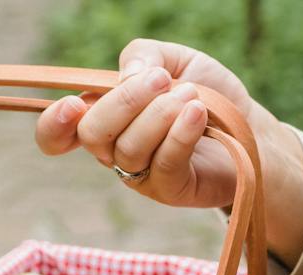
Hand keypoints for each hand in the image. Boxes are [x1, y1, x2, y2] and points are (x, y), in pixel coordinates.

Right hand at [34, 39, 249, 210]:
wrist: (248, 124)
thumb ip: (144, 56)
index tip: (74, 105)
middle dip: (125, 102)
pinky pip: (164, 163)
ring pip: (128, 149)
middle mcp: (114, 150)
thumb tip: (127, 74)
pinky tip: (197, 113)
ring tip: (192, 96)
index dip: (53, 125)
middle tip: (162, 80)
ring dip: (160, 115)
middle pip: (92, 135)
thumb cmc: (204, 93)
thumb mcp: (172, 59)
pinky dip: (180, 133)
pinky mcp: (170, 190)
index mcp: (105, 118)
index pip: (57, 135)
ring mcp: (140, 174)